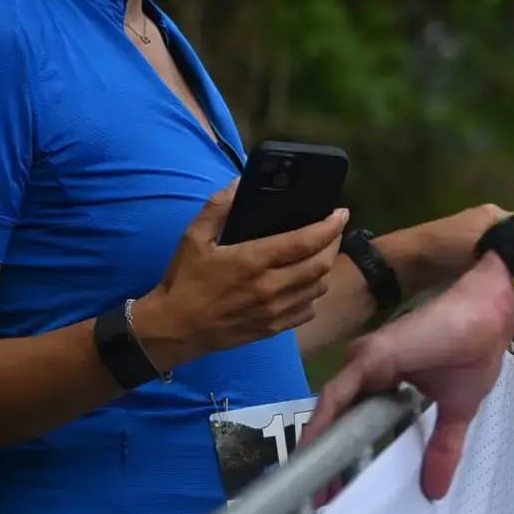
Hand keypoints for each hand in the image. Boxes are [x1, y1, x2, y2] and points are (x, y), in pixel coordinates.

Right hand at [134, 183, 348, 370]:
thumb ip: (218, 207)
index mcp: (253, 261)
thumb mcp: (193, 237)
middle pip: (321, 263)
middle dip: (334, 243)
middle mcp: (270, 287)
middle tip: (333, 230)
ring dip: (325, 268)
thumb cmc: (184, 281)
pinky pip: (307, 310)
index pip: (306, 241)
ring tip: (320, 253)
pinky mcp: (272, 329)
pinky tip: (305, 284)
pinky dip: (313, 294)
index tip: (341, 212)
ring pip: (318, 287)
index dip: (330, 226)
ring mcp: (273, 311)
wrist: (172, 330)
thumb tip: (239, 183)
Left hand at [306, 252, 513, 499]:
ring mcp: (365, 362)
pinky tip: (314, 453)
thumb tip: (437, 489)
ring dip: (318, 447)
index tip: (338, 491)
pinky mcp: (369, 357)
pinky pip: (335, 397)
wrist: (491, 314)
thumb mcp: (457, 411)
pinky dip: (321, 426)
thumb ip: (442, 447)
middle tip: (321, 500)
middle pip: (337, 417)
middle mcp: (369, 370)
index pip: (356, 420)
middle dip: (327, 457)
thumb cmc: (475, 351)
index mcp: (387, 380)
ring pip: (331, 409)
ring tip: (311, 486)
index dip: (345, 454)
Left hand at [402, 203, 511, 293]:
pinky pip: (487, 264)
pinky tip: (497, 288)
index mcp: (495, 213)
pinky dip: (491, 274)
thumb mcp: (484, 245)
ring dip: (505, 269)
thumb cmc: (448, 250)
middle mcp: (487, 221)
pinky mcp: (462, 254)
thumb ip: (512, 248)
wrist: (408, 264)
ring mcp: (473, 237)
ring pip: (501, 255)